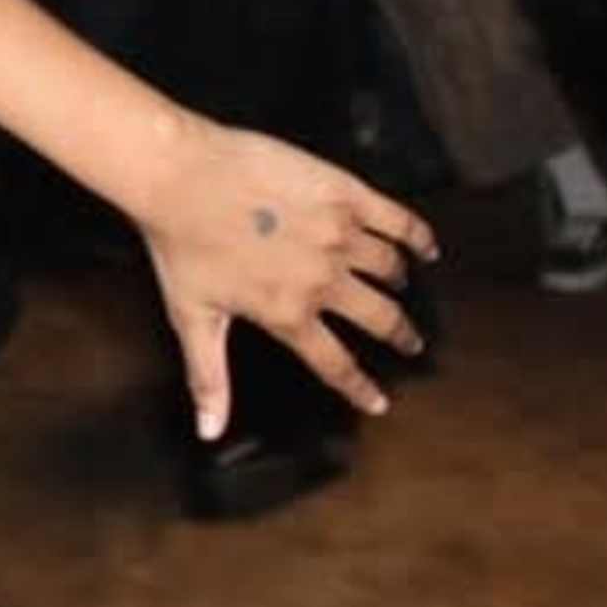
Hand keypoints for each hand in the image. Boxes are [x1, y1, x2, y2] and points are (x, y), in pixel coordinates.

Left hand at [135, 119, 438, 436]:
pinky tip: (425, 246)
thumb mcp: (192, 317)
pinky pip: (395, 218)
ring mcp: (338, 234)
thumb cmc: (181, 245)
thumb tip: (209, 431)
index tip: (380, 402)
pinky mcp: (343, 192)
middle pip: (378, 317)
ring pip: (389, 267)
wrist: (181, 175)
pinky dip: (416, 235)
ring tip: (404, 286)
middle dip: (400, 334)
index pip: (336, 364)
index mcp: (288, 314)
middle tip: (411, 342)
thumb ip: (209, 377)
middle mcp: (322, 279)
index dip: (361, 387)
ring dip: (400, 282)